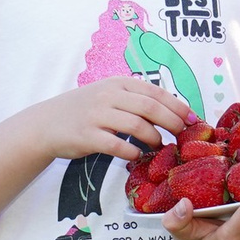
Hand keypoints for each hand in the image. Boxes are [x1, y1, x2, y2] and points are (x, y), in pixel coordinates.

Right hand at [18, 76, 191, 162]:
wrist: (46, 124)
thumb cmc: (85, 111)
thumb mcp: (110, 96)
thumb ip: (136, 100)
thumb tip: (173, 112)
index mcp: (118, 84)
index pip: (155, 91)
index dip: (178, 105)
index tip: (193, 118)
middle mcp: (108, 96)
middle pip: (150, 107)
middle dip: (172, 122)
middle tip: (182, 134)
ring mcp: (96, 115)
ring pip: (137, 125)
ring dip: (154, 138)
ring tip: (160, 145)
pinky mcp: (87, 136)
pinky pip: (118, 146)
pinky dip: (133, 152)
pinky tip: (138, 155)